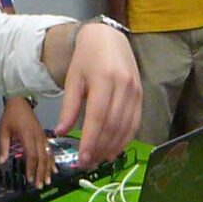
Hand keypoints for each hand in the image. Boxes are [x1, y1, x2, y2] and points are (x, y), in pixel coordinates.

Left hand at [0, 97, 54, 186]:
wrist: (20, 102)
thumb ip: (3, 146)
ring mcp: (43, 137)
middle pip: (42, 158)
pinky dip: (52, 161)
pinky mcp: (45, 137)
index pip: (32, 155)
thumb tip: (1, 162)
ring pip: (48, 155)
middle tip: (39, 186)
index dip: (32, 168)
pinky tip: (54, 170)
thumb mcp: (3, 130)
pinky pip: (50, 150)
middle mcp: (38, 137)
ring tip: (47, 181)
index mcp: (27, 135)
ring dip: (48, 169)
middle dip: (41, 173)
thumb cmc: (10, 117)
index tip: (29, 179)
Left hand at [53, 23, 141, 167]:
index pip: (98, 118)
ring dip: (113, 147)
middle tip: (87, 164)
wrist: (108, 38)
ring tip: (99, 160)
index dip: (90, 141)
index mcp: (105, 80)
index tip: (81, 159)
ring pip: (126, 127)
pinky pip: (135, 122)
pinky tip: (114, 149)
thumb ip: (69, 106)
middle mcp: (124, 86)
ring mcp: (136, 91)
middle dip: (100, 148)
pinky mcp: (141, 95)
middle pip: (113, 125)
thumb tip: (61, 132)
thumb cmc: (86, 58)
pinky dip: (125, 139)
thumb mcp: (73, 79)